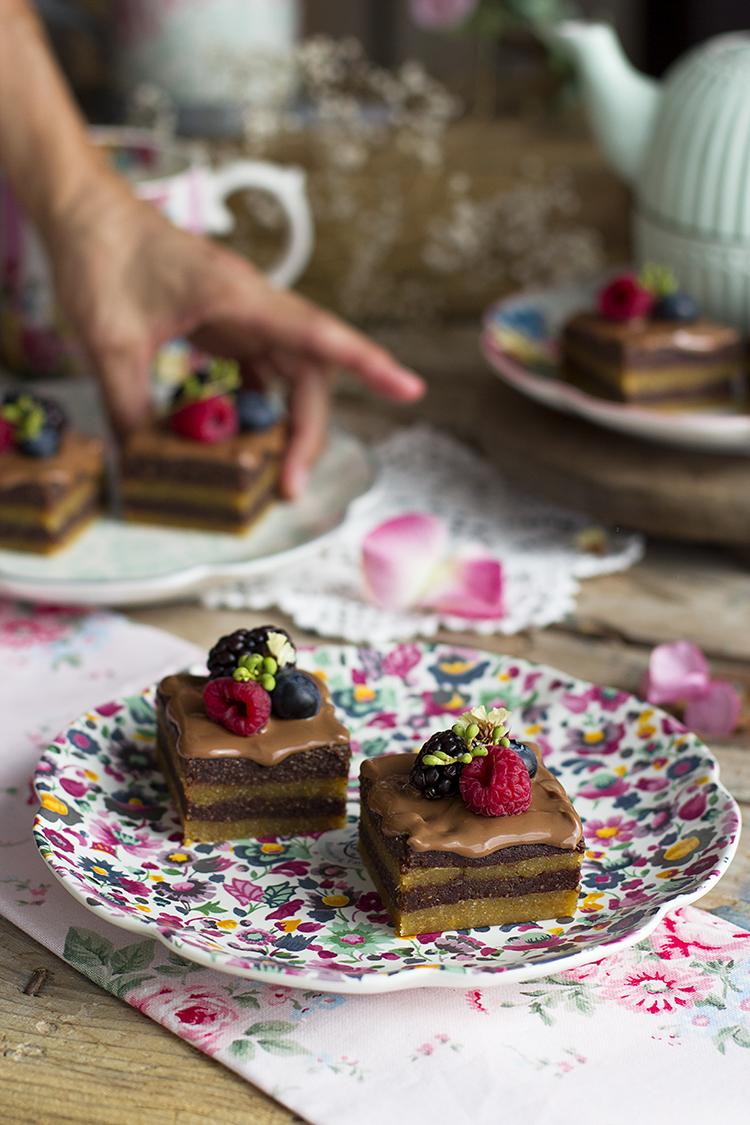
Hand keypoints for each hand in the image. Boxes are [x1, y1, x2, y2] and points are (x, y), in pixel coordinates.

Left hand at [47, 181, 423, 496]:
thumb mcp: (107, 341)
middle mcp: (253, 306)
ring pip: (289, 375)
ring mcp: (240, 315)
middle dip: (309, 431)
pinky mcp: (223, 324)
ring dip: (287, 424)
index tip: (410, 389)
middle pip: (309, 372)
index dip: (369, 363)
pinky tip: (242, 435)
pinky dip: (258, 407)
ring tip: (271, 472)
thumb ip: (131, 406)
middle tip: (289, 485)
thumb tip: (147, 463)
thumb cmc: (99, 257)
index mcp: (238, 297)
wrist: (83, 211)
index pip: (319, 334)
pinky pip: (258, 371)